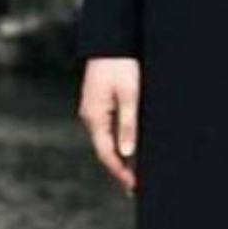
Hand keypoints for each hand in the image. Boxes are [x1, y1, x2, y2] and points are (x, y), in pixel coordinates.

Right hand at [78, 57, 140, 195]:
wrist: (110, 40)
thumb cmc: (122, 65)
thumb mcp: (130, 95)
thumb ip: (128, 124)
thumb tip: (127, 153)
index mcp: (95, 117)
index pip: (107, 154)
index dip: (120, 173)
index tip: (134, 187)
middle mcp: (90, 117)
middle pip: (105, 151)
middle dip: (120, 170)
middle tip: (136, 188)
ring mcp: (93, 111)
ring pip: (106, 141)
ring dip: (120, 158)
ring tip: (136, 174)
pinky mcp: (99, 104)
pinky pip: (108, 130)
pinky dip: (118, 143)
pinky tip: (129, 150)